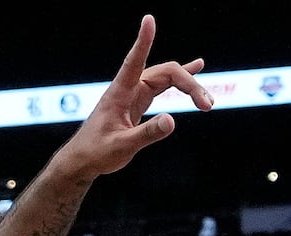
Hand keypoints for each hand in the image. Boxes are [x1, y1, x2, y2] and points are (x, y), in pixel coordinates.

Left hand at [57, 15, 211, 180]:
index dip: (143, 41)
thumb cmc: (96, 153)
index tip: (148, 20)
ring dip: (189, 87)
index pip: (134, 61)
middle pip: (166, 73)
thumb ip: (146, 134)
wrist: (83, 161)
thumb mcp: (122, 146)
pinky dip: (180, 81)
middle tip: (207, 106)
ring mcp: (134, 94)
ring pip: (167, 79)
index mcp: (119, 93)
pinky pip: (163, 86)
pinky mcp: (138, 102)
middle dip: (189, 84)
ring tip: (208, 103)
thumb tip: (172, 121)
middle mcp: (128, 88)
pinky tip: (196, 68)